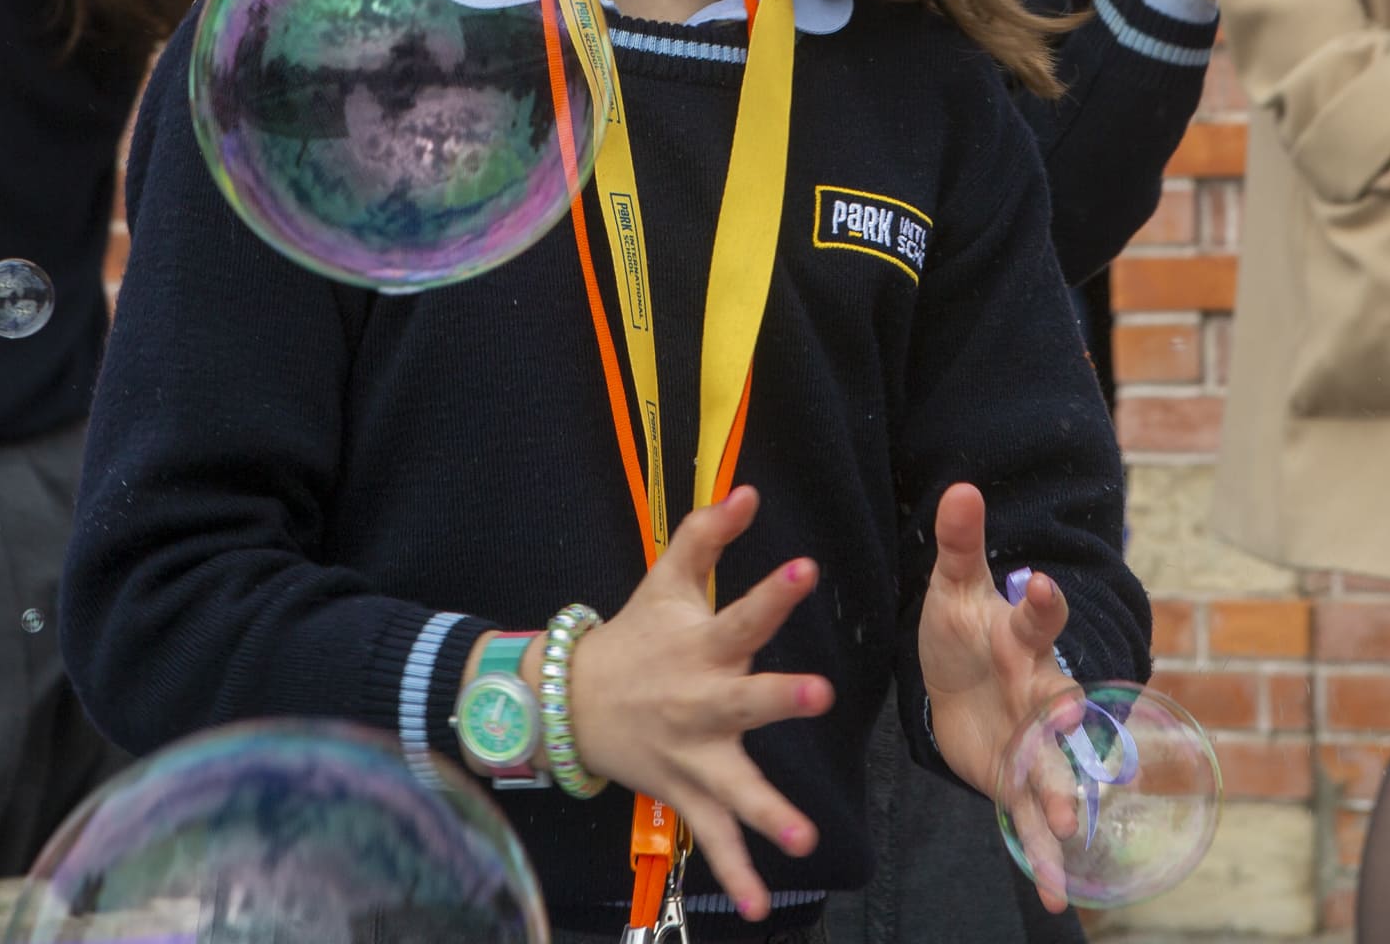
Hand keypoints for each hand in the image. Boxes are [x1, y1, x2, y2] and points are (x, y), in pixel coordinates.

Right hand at [563, 487, 833, 922]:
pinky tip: (760, 905)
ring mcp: (693, 755)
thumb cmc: (635, 634)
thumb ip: (709, 534)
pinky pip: (713, 841)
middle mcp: (700, 702)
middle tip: (818, 693)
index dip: (773, 590)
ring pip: (733, 788)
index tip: (806, 570)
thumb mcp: (667, 580)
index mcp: (701, 646)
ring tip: (805, 840)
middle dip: (779, 698)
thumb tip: (750, 487)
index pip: (741, 612)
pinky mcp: (686, 794)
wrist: (571, 700)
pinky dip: (735, 876)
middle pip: (744, 700)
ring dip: (767, 814)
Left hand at [917, 484, 1084, 912]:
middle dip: (1064, 714)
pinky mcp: (1021, 781)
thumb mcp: (950, 587)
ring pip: (1056, 767)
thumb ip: (960, 544)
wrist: (961, 681)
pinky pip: (1036, 821)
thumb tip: (959, 486)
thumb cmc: (961, 627)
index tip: (1037, 585)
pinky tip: (1061, 896)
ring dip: (1066, 795)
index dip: (1040, 600)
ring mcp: (1037, 741)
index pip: (1037, 615)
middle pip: (1057, 699)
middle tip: (1066, 721)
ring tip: (1076, 826)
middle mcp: (1039, 690)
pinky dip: (1050, 859)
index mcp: (1020, 638)